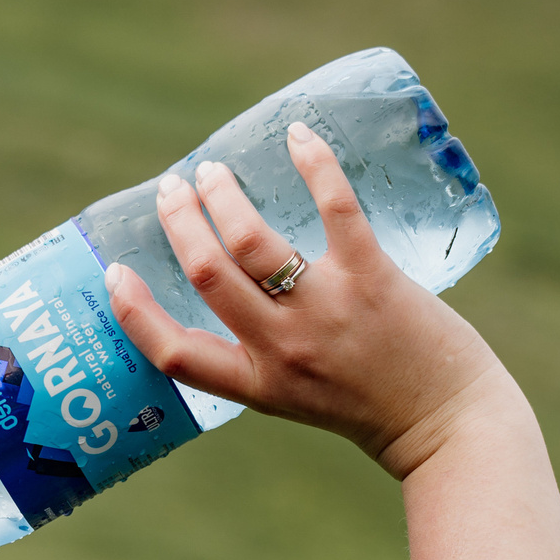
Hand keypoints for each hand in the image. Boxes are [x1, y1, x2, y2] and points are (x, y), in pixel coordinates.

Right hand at [105, 121, 559, 559]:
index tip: (114, 272)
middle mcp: (284, 348)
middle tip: (173, 189)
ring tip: (213, 173)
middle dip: (181, 222)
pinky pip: (334, 209)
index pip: (176, 353)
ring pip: (252, 241)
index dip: (134, 312)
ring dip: (223, 196)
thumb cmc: (375, 408)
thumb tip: (237, 288)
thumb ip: (265, 354)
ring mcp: (327, 312)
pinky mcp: (372, 280)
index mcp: (259, 384)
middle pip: (208, 274)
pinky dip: (313, 164)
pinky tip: (298, 135)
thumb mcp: (298, 396)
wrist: (445, 423)